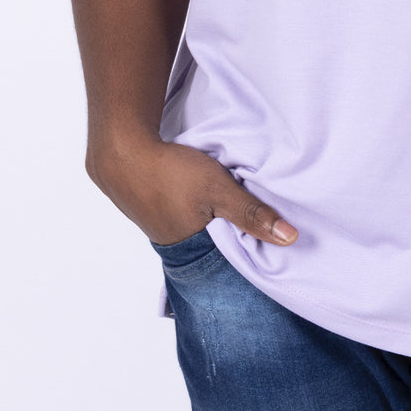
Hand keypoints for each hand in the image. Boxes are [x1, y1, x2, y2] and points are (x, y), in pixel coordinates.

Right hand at [86, 134, 298, 248]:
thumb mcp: (219, 191)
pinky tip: (188, 194)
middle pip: (201, 247)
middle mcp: (165, 242)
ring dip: (200, 221)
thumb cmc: (171, 170)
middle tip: (242, 231)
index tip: (258, 255)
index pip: (218, 264)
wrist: (120, 146)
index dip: (236, 258)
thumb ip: (252, 214)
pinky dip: (183, 206)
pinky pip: (169, 210)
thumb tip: (290, 239)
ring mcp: (148, 221)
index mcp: (185, 249)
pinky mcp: (140, 201)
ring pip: (185, 227)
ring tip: (217, 211)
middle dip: (220, 240)